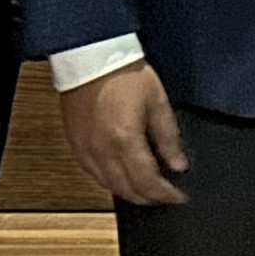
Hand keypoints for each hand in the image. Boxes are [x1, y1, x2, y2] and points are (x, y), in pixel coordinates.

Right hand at [60, 60, 190, 205]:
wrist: (91, 57)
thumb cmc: (124, 73)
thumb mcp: (157, 102)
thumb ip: (169, 137)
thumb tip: (179, 164)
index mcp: (125, 140)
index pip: (148, 183)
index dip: (166, 195)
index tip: (179, 196)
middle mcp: (102, 151)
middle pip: (128, 191)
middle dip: (150, 198)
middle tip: (165, 196)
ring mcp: (86, 150)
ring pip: (109, 187)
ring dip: (130, 193)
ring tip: (147, 188)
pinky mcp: (75, 145)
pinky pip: (93, 175)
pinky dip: (111, 182)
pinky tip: (122, 176)